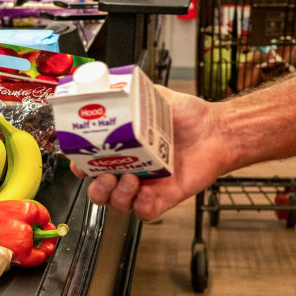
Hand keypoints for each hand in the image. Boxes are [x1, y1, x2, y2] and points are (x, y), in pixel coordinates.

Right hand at [73, 87, 235, 221]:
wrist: (217, 130)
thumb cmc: (189, 117)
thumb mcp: (157, 98)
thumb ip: (134, 92)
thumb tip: (113, 82)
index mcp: (122, 150)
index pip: (90, 164)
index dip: (79, 165)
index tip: (77, 159)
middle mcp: (131, 170)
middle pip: (99, 191)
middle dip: (95, 188)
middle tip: (103, 175)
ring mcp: (146, 186)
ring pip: (118, 205)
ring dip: (116, 196)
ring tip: (128, 179)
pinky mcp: (164, 198)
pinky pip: (145, 213)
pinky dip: (140, 207)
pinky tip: (144, 192)